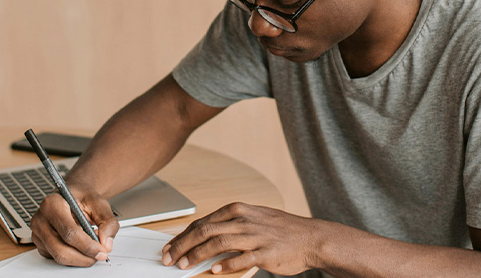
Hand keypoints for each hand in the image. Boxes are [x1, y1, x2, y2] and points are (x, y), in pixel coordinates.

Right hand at [30, 185, 119, 266]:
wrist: (74, 196)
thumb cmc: (83, 198)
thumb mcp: (100, 204)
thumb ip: (108, 222)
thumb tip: (106, 243)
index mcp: (52, 204)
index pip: (69, 232)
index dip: (87, 246)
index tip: (102, 251)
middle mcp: (40, 219)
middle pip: (61, 249)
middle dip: (84, 257)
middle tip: (100, 255)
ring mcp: (38, 233)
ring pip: (59, 257)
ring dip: (80, 258)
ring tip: (92, 248)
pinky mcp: (40, 244)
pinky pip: (57, 258)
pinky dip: (73, 257)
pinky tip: (81, 247)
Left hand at [161, 202, 318, 274]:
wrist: (311, 238)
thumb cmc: (280, 230)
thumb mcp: (252, 219)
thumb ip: (228, 227)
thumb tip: (201, 239)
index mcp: (237, 210)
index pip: (201, 222)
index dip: (182, 236)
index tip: (169, 247)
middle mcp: (243, 220)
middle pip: (204, 231)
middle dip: (182, 245)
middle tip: (169, 258)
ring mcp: (254, 235)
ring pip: (217, 243)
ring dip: (197, 255)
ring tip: (184, 265)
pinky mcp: (265, 252)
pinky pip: (241, 259)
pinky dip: (226, 265)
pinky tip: (214, 270)